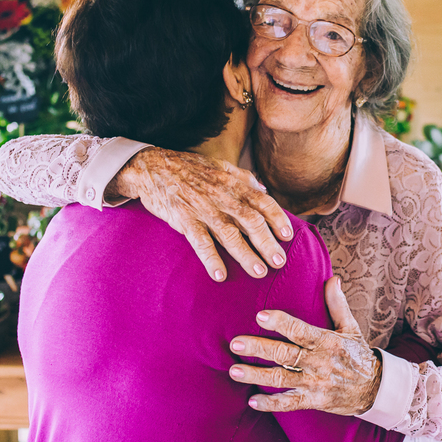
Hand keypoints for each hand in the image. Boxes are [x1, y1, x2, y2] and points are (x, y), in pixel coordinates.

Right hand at [110, 147, 292, 281]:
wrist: (153, 167)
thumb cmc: (190, 168)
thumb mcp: (220, 166)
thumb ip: (243, 178)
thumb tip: (264, 190)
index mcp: (233, 184)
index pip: (262, 201)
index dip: (277, 218)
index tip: (288, 235)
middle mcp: (222, 197)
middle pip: (250, 221)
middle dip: (266, 242)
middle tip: (279, 262)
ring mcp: (203, 209)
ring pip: (229, 234)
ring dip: (245, 254)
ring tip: (259, 272)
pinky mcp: (183, 219)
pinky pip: (199, 242)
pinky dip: (210, 258)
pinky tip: (219, 275)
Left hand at [229, 277, 381, 415]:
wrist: (375, 388)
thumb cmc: (358, 354)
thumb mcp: (350, 327)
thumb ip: (337, 304)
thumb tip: (332, 278)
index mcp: (327, 341)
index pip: (300, 331)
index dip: (280, 323)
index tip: (260, 316)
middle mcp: (318, 362)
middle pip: (284, 354)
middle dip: (259, 349)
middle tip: (236, 343)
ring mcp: (314, 383)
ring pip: (281, 379)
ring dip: (256, 375)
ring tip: (235, 370)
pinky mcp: (313, 400)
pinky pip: (289, 403)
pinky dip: (271, 403)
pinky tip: (252, 401)